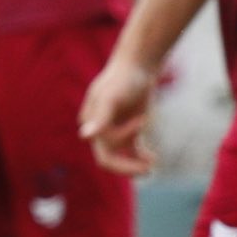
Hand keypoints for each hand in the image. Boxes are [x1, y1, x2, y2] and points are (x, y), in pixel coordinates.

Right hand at [80, 53, 157, 176]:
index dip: (122, 144)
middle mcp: (99, 130)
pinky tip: (153, 158)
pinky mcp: (130, 130)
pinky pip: (132, 151)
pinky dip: (141, 157)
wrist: (137, 67)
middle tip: (149, 169)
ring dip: (135, 165)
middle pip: (109, 160)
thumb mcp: (111, 97)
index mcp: (91, 123)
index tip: (141, 121)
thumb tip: (84, 137)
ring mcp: (115, 131)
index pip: (102, 150)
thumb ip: (100, 117)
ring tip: (152, 166)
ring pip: (121, 158)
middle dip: (127, 167)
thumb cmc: (122, 79)